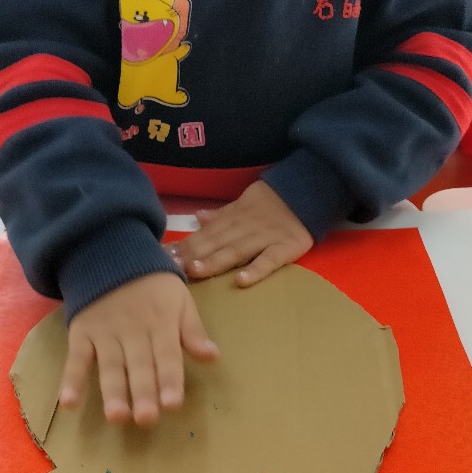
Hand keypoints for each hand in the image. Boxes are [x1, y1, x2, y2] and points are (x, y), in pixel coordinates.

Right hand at [59, 272, 218, 426]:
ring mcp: (105, 333)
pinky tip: (68, 402)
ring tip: (117, 417)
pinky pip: (76, 358)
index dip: (169, 379)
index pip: (166, 354)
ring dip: (112, 392)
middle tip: (147, 419)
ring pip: (110, 366)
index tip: (172, 404)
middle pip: (138, 365)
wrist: (111, 254)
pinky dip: (71, 380)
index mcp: (160, 322)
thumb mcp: (180, 300)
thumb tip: (212, 356)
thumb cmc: (154, 285)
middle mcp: (133, 330)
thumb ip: (193, 330)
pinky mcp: (82, 333)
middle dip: (143, 392)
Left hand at [174, 181, 312, 286]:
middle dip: (192, 254)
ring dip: (215, 260)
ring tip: (196, 270)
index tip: (164, 255)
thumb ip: (222, 215)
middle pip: (215, 242)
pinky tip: (241, 281)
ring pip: (236, 250)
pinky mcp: (286, 248)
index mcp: (234, 218)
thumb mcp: (244, 203)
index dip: (185, 245)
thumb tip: (197, 218)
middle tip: (170, 266)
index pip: (205, 233)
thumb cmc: (273, 203)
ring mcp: (265, 238)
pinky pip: (269, 259)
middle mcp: (245, 228)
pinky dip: (256, 269)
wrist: (307, 191)